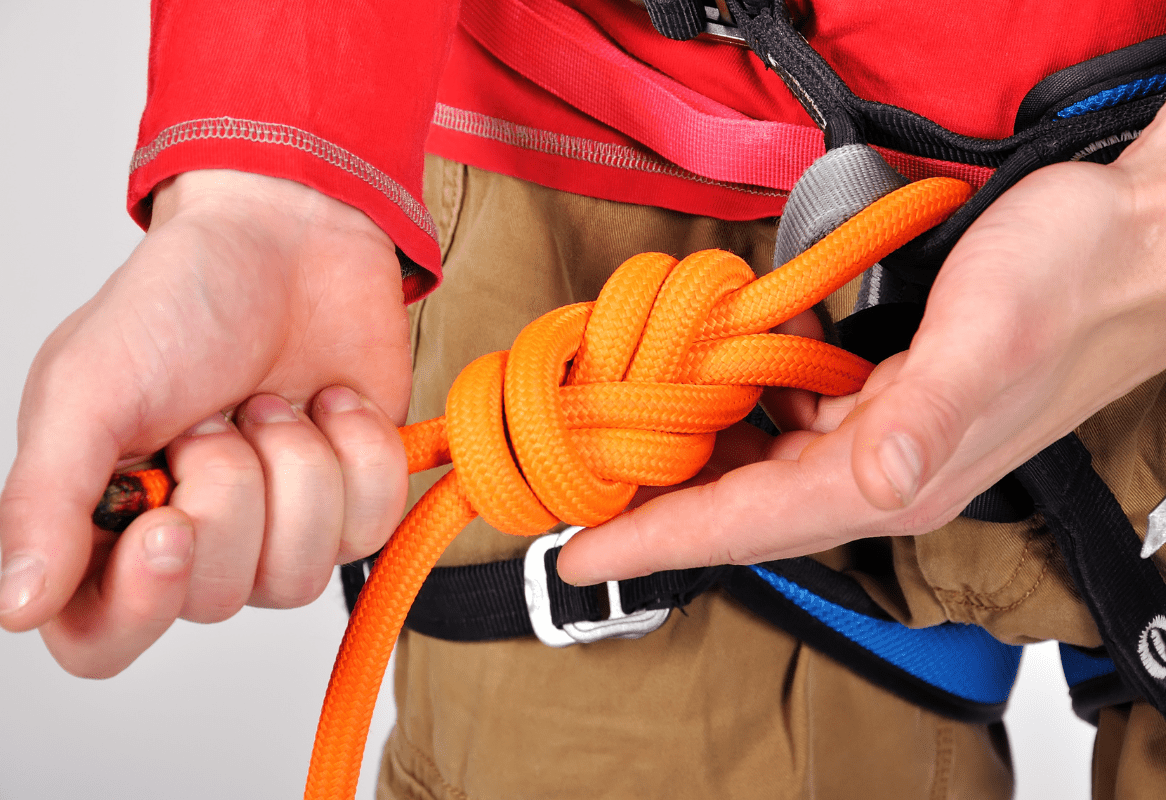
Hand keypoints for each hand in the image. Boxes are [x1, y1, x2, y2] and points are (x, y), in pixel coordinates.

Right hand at [0, 170, 410, 676]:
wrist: (291, 238)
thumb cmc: (180, 300)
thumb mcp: (87, 388)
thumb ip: (46, 501)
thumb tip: (19, 608)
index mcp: (105, 519)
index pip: (103, 639)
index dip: (139, 604)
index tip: (170, 525)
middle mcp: (194, 539)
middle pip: (216, 600)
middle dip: (229, 489)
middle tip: (215, 413)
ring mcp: (278, 526)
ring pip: (299, 576)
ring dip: (295, 469)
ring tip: (270, 402)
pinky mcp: (351, 500)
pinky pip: (370, 529)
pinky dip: (357, 453)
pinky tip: (329, 403)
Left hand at [557, 106, 1165, 584]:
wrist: (1131, 248)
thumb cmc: (1068, 285)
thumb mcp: (993, 339)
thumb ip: (929, 413)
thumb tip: (878, 473)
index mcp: (894, 474)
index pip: (747, 524)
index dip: (657, 542)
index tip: (576, 557)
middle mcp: (879, 469)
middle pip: (739, 509)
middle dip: (653, 516)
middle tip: (569, 505)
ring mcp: (882, 437)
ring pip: (758, 469)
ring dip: (687, 468)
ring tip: (609, 457)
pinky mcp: (884, 399)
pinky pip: (790, 423)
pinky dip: (736, 414)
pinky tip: (704, 391)